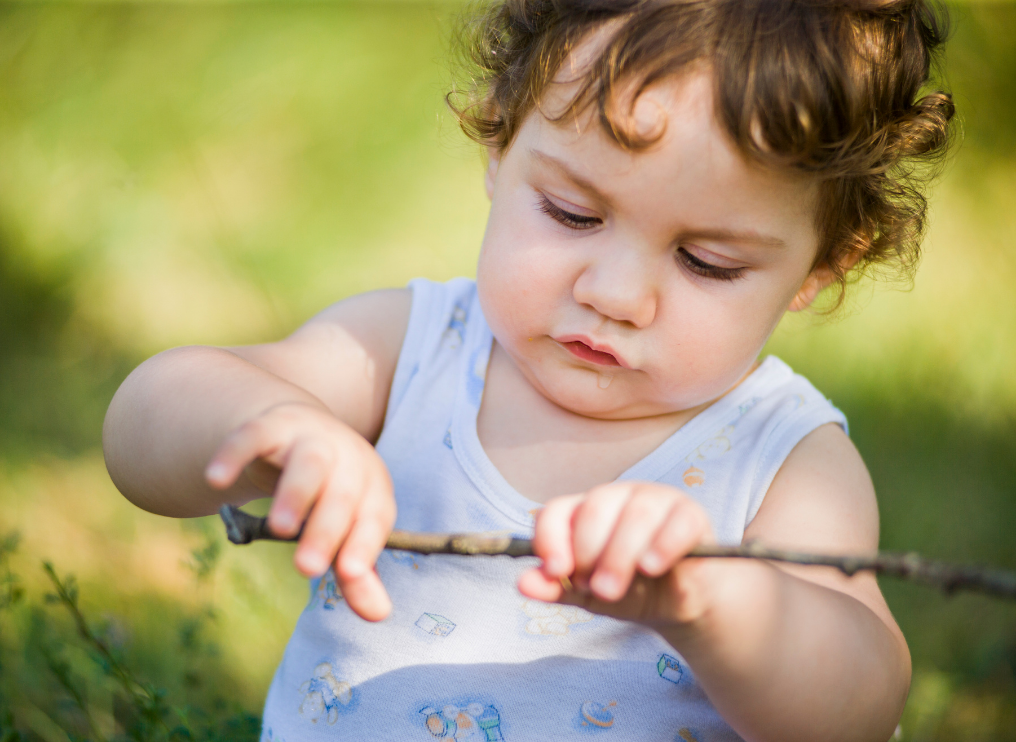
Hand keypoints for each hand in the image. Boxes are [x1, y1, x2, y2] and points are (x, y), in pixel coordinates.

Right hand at [204, 401, 395, 620]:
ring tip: (280, 529)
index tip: (351, 573)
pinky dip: (235, 454)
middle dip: (326, 531)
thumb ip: (356, 573)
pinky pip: (254, 435)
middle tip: (307, 569)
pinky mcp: (272, 424)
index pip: (375, 516)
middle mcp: (347, 459)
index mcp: (372, 487)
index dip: (365, 544)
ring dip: (295, 495)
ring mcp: (310, 438)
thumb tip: (379, 615)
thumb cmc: (332, 492)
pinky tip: (216, 480)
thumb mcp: (347, 527)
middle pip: (342, 494)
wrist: (304, 429)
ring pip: (309, 465)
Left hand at [518, 481, 717, 625]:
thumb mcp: (588, 596)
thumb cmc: (631, 592)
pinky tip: (652, 567)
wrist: (681, 606)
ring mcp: (655, 499)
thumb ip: (556, 589)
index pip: (556, 511)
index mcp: (585, 512)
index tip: (555, 571)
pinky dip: (662, 545)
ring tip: (616, 589)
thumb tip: (522, 584)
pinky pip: (677, 521)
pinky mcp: (689, 513)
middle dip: (589, 552)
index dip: (550, 538)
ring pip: (636, 513)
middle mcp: (617, 497)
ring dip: (621, 553)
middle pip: (595, 508)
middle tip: (595, 589)